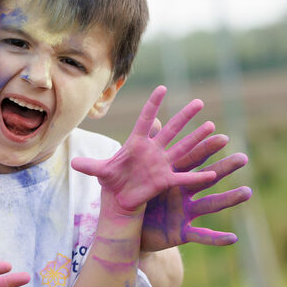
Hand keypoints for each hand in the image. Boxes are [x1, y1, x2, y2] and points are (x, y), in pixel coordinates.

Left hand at [70, 86, 218, 216]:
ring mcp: (162, 164)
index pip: (146, 120)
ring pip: (182, 148)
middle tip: (199, 102)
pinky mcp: (166, 180)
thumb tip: (73, 162)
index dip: (153, 105)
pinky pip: (184, 178)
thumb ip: (90, 166)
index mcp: (136, 143)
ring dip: (197, 139)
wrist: (120, 199)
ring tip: (212, 126)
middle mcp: (153, 150)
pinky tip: (213, 172)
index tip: (161, 88)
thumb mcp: (100, 172)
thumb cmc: (112, 180)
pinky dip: (197, 176)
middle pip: (171, 130)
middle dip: (185, 117)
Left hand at [141, 128, 252, 250]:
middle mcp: (183, 193)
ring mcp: (184, 213)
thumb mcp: (131, 172)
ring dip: (229, 200)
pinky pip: (200, 236)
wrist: (127, 227)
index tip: (218, 132)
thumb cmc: (131, 196)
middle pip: (206, 178)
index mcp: (170, 177)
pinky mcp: (181, 233)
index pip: (190, 159)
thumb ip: (142, 148)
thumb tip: (153, 119)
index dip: (203, 147)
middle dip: (224, 167)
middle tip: (243, 157)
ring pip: (211, 205)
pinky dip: (216, 239)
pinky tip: (233, 239)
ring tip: (248, 192)